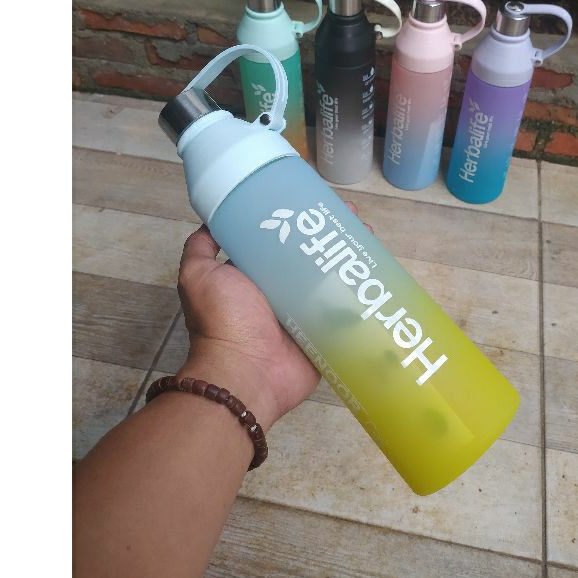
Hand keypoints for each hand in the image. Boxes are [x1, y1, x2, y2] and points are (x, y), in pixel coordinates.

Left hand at [176, 203, 371, 428]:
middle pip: (312, 256)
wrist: (245, 373)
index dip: (300, 221)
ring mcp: (306, 312)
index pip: (281, 240)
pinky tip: (379, 272)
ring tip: (369, 236)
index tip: (318, 203)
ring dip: (352, 257)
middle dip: (334, 236)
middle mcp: (281, 292)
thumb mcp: (198, 276)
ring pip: (334, 278)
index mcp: (255, 276)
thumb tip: (212, 219)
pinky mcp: (326, 332)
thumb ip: (200, 248)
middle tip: (355, 218)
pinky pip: (347, 310)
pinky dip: (363, 293)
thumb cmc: (223, 321)